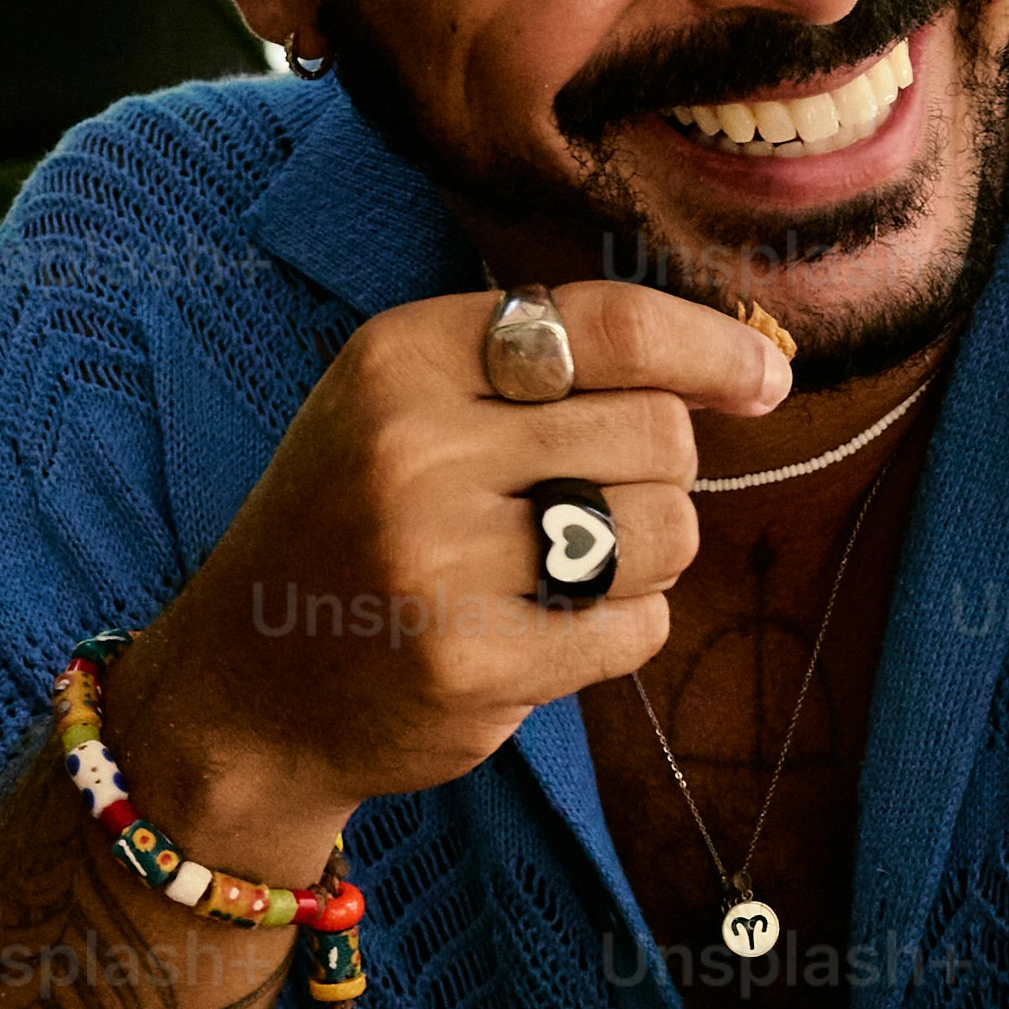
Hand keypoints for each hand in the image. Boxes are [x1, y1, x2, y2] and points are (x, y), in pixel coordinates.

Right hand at [116, 282, 788, 847]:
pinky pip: (634, 627)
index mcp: (403, 356)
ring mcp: (437, 559)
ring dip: (645, 556)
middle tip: (592, 507)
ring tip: (561, 571)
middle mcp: (414, 445)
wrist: (244, 686)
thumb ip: (543, 368)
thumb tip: (742, 362)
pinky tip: (540, 632)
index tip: (764, 377)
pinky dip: (616, 632)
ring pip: (663, 530)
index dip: (710, 347)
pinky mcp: (469, 662)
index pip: (608, 322)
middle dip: (657, 473)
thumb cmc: (357, 527)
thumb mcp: (407, 406)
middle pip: (658, 431)